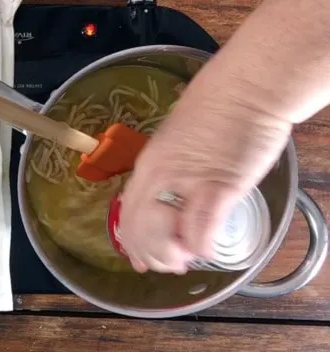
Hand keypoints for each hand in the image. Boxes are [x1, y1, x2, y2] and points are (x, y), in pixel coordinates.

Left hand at [118, 83, 292, 274]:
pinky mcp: (219, 187)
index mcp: (148, 163)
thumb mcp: (175, 136)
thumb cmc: (214, 104)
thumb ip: (169, 164)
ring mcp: (187, 182)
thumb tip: (169, 189)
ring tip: (185, 259)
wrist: (246, 86)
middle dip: (151, 255)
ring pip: (165, 236)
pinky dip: (200, 246)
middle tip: (167, 265)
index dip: (132, 240)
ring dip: (173, 255)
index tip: (138, 258)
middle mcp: (160, 176)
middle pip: (140, 229)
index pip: (128, 211)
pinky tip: (206, 249)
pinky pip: (201, 230)